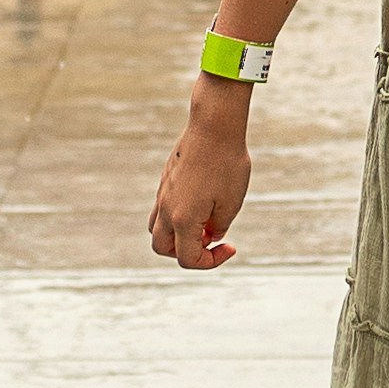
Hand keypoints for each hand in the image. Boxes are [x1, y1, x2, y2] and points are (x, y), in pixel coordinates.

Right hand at [149, 86, 252, 268]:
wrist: (214, 125)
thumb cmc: (227, 163)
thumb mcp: (231, 202)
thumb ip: (219, 227)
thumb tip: (210, 237)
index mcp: (182, 220)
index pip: (188, 259)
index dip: (211, 261)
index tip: (230, 246)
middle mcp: (166, 208)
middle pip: (162, 248)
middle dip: (186, 252)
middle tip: (210, 238)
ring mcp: (162, 192)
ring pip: (157, 227)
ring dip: (177, 235)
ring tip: (203, 222)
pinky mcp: (166, 179)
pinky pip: (162, 207)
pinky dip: (177, 215)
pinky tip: (201, 200)